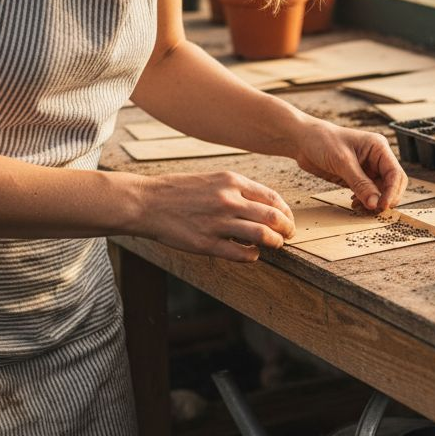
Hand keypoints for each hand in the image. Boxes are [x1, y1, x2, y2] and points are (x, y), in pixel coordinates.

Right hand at [140, 171, 294, 261]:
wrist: (146, 203)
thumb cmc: (179, 191)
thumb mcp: (212, 179)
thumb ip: (237, 190)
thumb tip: (263, 207)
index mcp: (231, 181)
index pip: (272, 198)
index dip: (286, 212)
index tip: (287, 220)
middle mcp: (228, 200)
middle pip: (273, 217)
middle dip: (287, 229)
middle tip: (288, 236)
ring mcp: (218, 222)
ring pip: (262, 236)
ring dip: (274, 243)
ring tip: (274, 246)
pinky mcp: (207, 243)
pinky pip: (242, 254)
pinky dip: (253, 256)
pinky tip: (251, 254)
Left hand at [292, 119, 407, 211]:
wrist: (303, 140)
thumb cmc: (322, 141)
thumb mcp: (342, 162)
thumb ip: (360, 183)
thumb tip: (375, 204)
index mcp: (378, 148)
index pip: (395, 173)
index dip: (392, 192)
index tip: (382, 206)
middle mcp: (377, 158)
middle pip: (393, 184)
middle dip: (386, 198)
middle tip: (374, 211)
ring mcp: (368, 169)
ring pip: (381, 191)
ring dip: (374, 202)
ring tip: (361, 209)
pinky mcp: (357, 178)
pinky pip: (368, 193)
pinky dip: (364, 201)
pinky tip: (354, 204)